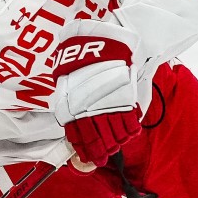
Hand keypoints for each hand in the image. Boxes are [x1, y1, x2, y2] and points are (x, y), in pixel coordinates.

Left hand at [51, 20, 142, 165]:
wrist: (103, 38)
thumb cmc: (83, 58)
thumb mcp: (68, 81)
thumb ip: (71, 104)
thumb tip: (75, 127)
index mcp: (70, 103)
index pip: (76, 134)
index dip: (82, 149)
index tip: (85, 158)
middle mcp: (87, 107)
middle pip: (95, 137)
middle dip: (99, 151)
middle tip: (101, 158)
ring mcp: (107, 103)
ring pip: (112, 132)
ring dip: (114, 143)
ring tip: (115, 147)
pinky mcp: (124, 97)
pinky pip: (128, 121)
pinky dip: (129, 131)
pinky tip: (128, 135)